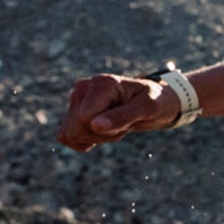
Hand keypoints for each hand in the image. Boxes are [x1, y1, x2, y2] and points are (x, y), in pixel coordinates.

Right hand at [57, 73, 178, 151]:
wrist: (155, 102)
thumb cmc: (155, 102)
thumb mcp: (147, 109)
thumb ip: (122, 117)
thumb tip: (94, 125)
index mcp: (101, 83)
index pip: (84, 119)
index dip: (105, 130)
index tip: (127, 121)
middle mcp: (84, 87)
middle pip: (75, 129)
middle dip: (101, 136)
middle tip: (123, 124)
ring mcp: (77, 98)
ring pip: (71, 134)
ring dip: (96, 138)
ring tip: (116, 124)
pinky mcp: (74, 109)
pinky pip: (68, 137)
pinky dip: (87, 140)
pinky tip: (104, 129)